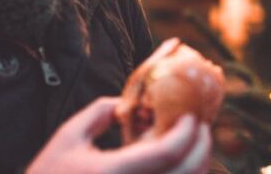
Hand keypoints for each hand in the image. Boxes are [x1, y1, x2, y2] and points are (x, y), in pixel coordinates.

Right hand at [27, 97, 211, 173]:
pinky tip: (173, 164)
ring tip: (190, 144)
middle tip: (200, 126)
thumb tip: (132, 103)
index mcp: (112, 173)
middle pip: (188, 171)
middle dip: (202, 145)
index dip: (187, 130)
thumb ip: (101, 112)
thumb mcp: (68, 138)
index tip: (191, 114)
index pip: (168, 151)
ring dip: (195, 163)